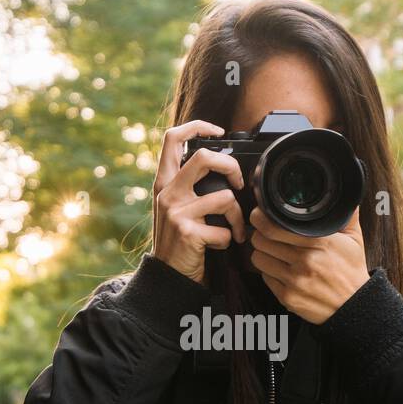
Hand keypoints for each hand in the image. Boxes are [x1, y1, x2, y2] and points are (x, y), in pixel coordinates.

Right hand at [151, 121, 246, 283]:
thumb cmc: (179, 241)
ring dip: (237, 217)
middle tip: (238, 182)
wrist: (167, 277)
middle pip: (204, 157)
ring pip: (224, 197)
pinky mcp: (187, 232)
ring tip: (235, 229)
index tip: (218, 132)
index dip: (197, 126)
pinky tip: (221, 246)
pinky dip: (228, 240)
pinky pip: (223, 230)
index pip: (172, 138)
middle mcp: (167, 193)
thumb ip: (189, 186)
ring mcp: (176, 212)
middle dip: (231, 166)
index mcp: (164, 182)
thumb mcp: (175, 208)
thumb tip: (223, 166)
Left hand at [249, 207, 369, 323]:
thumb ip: (347, 215)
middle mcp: (305, 261)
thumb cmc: (352, 271)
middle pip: (261, 240)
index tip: (261, 215)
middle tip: (267, 234)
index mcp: (319, 242)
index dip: (261, 218)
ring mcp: (294, 281)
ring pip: (258, 258)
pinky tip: (281, 270)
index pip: (273, 227)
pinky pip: (265, 278)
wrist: (355, 306)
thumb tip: (345, 195)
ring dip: (263, 253)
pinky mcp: (287, 297)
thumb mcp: (354, 239)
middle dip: (261, 234)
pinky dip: (269, 272)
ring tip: (273, 252)